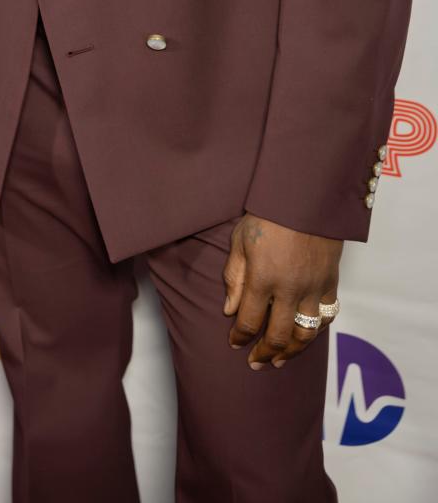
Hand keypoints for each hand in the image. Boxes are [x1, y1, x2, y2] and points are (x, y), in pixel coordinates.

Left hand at [223, 212, 340, 368]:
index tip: (234, 344)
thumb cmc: (267, 215)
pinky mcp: (331, 282)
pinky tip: (306, 337)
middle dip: (265, 353)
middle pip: (278, 335)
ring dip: (292, 352)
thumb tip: (229, 310)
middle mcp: (289, 289)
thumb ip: (234, 277)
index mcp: (263, 278)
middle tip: (256, 363)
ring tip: (280, 361)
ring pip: (306, 334)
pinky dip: (316, 332)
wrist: (305, 197)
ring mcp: (313, 288)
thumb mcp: (240, 241)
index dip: (240, 337)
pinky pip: (327, 317)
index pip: (249, 321)